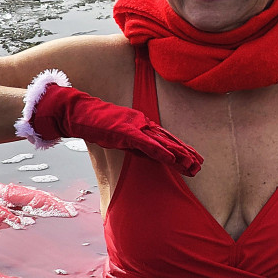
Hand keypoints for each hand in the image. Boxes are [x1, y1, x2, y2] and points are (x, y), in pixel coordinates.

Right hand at [15, 70, 202, 175]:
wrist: (77, 111)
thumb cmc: (96, 123)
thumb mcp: (119, 136)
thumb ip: (134, 144)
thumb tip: (148, 155)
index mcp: (142, 124)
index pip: (165, 138)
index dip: (181, 149)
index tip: (194, 160)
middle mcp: (142, 123)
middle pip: (168, 140)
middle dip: (185, 153)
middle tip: (200, 165)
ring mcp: (135, 126)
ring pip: (162, 142)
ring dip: (179, 154)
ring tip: (193, 165)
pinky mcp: (125, 130)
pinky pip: (146, 142)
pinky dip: (160, 150)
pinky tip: (172, 158)